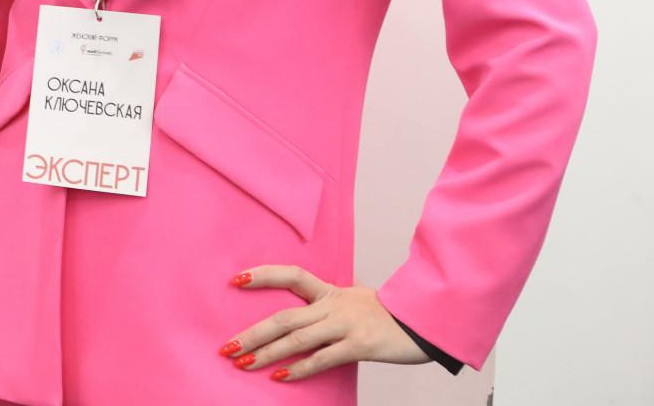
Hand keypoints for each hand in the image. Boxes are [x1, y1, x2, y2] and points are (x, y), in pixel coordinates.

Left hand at [221, 265, 426, 382]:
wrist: (426, 322)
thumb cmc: (391, 314)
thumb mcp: (359, 299)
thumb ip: (335, 302)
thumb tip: (316, 306)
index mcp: (332, 292)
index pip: (291, 275)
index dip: (263, 275)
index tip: (235, 280)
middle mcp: (334, 306)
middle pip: (284, 317)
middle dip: (252, 334)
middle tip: (227, 347)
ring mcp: (346, 325)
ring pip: (296, 339)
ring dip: (266, 353)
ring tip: (243, 364)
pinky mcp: (359, 346)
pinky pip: (322, 359)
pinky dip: (299, 368)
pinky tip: (279, 377)